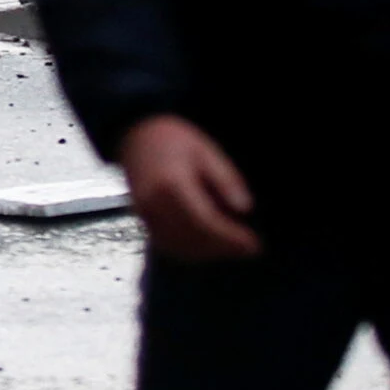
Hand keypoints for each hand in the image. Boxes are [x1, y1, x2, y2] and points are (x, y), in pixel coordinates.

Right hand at [119, 114, 259, 260]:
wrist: (134, 135)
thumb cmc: (172, 138)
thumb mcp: (205, 150)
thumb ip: (225, 179)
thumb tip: (244, 208)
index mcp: (171, 185)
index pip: (206, 222)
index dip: (231, 237)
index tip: (255, 244)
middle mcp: (153, 205)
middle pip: (193, 239)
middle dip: (225, 249)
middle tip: (251, 250)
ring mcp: (145, 215)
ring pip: (180, 247)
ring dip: (210, 253)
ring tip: (236, 250)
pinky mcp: (143, 221)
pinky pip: (168, 245)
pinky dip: (191, 251)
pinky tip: (211, 247)